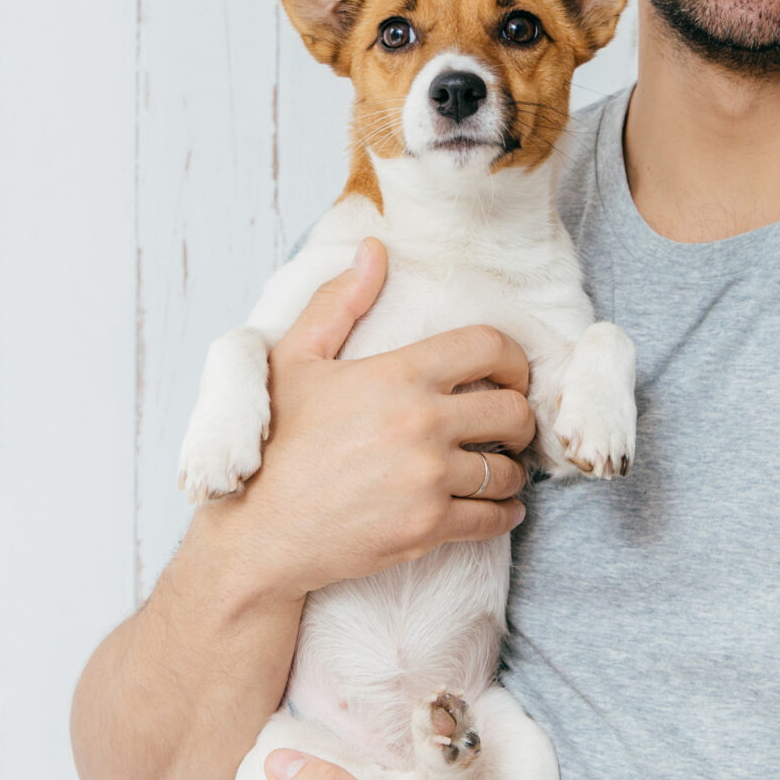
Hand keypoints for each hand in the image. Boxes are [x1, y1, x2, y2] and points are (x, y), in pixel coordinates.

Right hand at [198, 238, 536, 599]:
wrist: (260, 530)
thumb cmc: (274, 444)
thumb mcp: (294, 361)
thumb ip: (338, 303)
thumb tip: (373, 249)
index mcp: (397, 375)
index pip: (489, 346)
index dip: (514, 359)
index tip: (511, 375)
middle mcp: (421, 424)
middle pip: (513, 412)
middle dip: (519, 419)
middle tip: (508, 427)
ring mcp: (428, 479)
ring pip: (508, 471)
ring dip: (509, 471)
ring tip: (495, 469)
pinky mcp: (428, 527)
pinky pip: (495, 518)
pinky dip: (504, 513)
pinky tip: (497, 508)